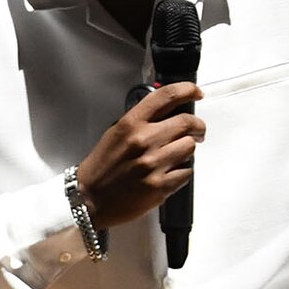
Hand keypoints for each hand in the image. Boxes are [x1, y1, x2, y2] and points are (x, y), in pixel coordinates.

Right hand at [73, 81, 205, 227]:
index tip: (196, 93)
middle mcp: (144, 141)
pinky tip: (171, 172)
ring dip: (188, 149)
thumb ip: (142, 122)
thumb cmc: (102, 167)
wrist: (91, 199)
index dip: (187, 90)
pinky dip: (183, 171)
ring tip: (178, 154)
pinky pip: (187, 172)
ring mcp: (153, 164)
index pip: (166, 96)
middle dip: (198, 126)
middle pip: (187, 122)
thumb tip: (169, 114)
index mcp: (131, 124)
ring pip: (190, 146)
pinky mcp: (161, 186)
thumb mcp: (116, 133)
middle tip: (198, 131)